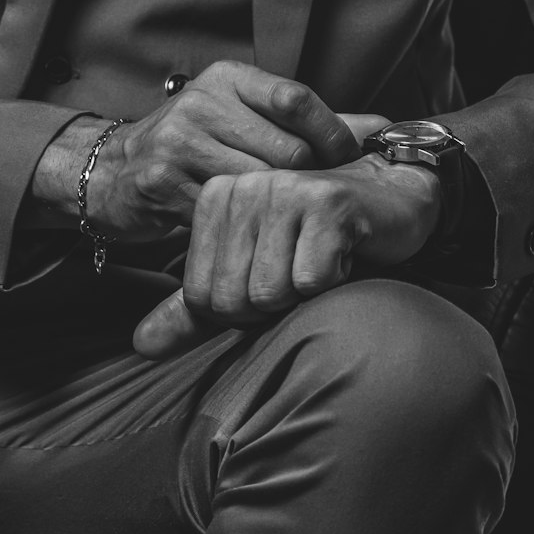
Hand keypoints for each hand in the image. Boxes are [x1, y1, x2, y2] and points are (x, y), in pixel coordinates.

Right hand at [31, 60, 385, 239]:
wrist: (111, 173)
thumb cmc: (195, 146)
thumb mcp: (246, 119)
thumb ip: (313, 124)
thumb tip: (386, 127)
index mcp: (227, 79)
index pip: (295, 98)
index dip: (331, 134)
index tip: (346, 161)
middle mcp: (201, 103)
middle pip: (284, 150)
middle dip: (305, 181)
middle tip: (310, 201)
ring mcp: (177, 142)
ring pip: (258, 186)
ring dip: (276, 211)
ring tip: (281, 219)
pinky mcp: (160, 183)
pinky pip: (224, 214)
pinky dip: (241, 228)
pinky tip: (244, 231)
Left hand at [132, 153, 440, 359]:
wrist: (393, 200)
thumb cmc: (318, 239)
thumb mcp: (251, 273)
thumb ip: (195, 312)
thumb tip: (141, 347)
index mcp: (216, 197)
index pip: (202, 297)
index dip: (244, 307)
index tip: (277, 272)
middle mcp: (244, 186)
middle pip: (235, 299)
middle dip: (275, 305)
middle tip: (302, 270)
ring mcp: (284, 190)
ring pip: (271, 293)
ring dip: (305, 295)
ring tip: (322, 259)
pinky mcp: (327, 203)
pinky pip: (313, 282)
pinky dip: (335, 281)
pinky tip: (346, 252)